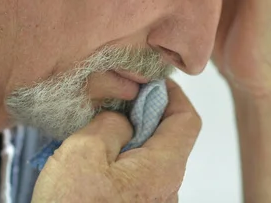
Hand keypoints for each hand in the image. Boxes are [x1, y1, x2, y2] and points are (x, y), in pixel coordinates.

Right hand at [31, 80, 200, 202]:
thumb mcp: (83, 154)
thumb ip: (109, 125)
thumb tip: (120, 119)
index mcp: (163, 166)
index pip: (187, 118)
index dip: (171, 93)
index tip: (149, 82)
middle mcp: (167, 187)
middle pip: (167, 138)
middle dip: (140, 117)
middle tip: (109, 108)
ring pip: (148, 159)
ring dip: (124, 142)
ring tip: (91, 137)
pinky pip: (133, 180)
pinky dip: (116, 165)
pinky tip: (88, 166)